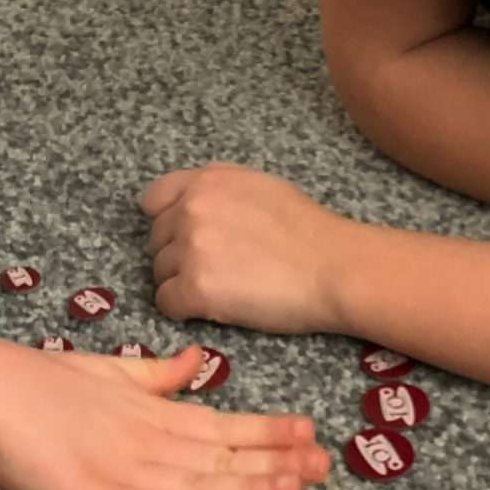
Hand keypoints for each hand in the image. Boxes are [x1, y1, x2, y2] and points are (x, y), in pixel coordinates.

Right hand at [0, 334, 328, 489]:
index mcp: (149, 409)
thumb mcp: (106, 369)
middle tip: (322, 467)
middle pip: (222, 457)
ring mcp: (122, 469)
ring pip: (200, 486)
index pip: (222, 425)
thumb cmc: (35, 380)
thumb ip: (154, 374)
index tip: (308, 434)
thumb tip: (196, 364)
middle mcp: (145, 439)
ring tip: (295, 489)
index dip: (268, 433)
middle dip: (275, 463)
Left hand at [141, 162, 351, 334]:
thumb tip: (199, 203)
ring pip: (159, 272)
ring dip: (181, 283)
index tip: (182, 237)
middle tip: (212, 270)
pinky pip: (166, 302)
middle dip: (177, 255)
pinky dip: (182, 310)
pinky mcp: (195, 287)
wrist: (334, 267)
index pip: (154, 199)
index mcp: (208, 180)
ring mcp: (191, 247)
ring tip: (218, 290)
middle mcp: (192, 208)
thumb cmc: (310, 231)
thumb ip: (222, 189)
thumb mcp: (262, 186)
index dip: (165, 221)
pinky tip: (209, 309)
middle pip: (157, 239)